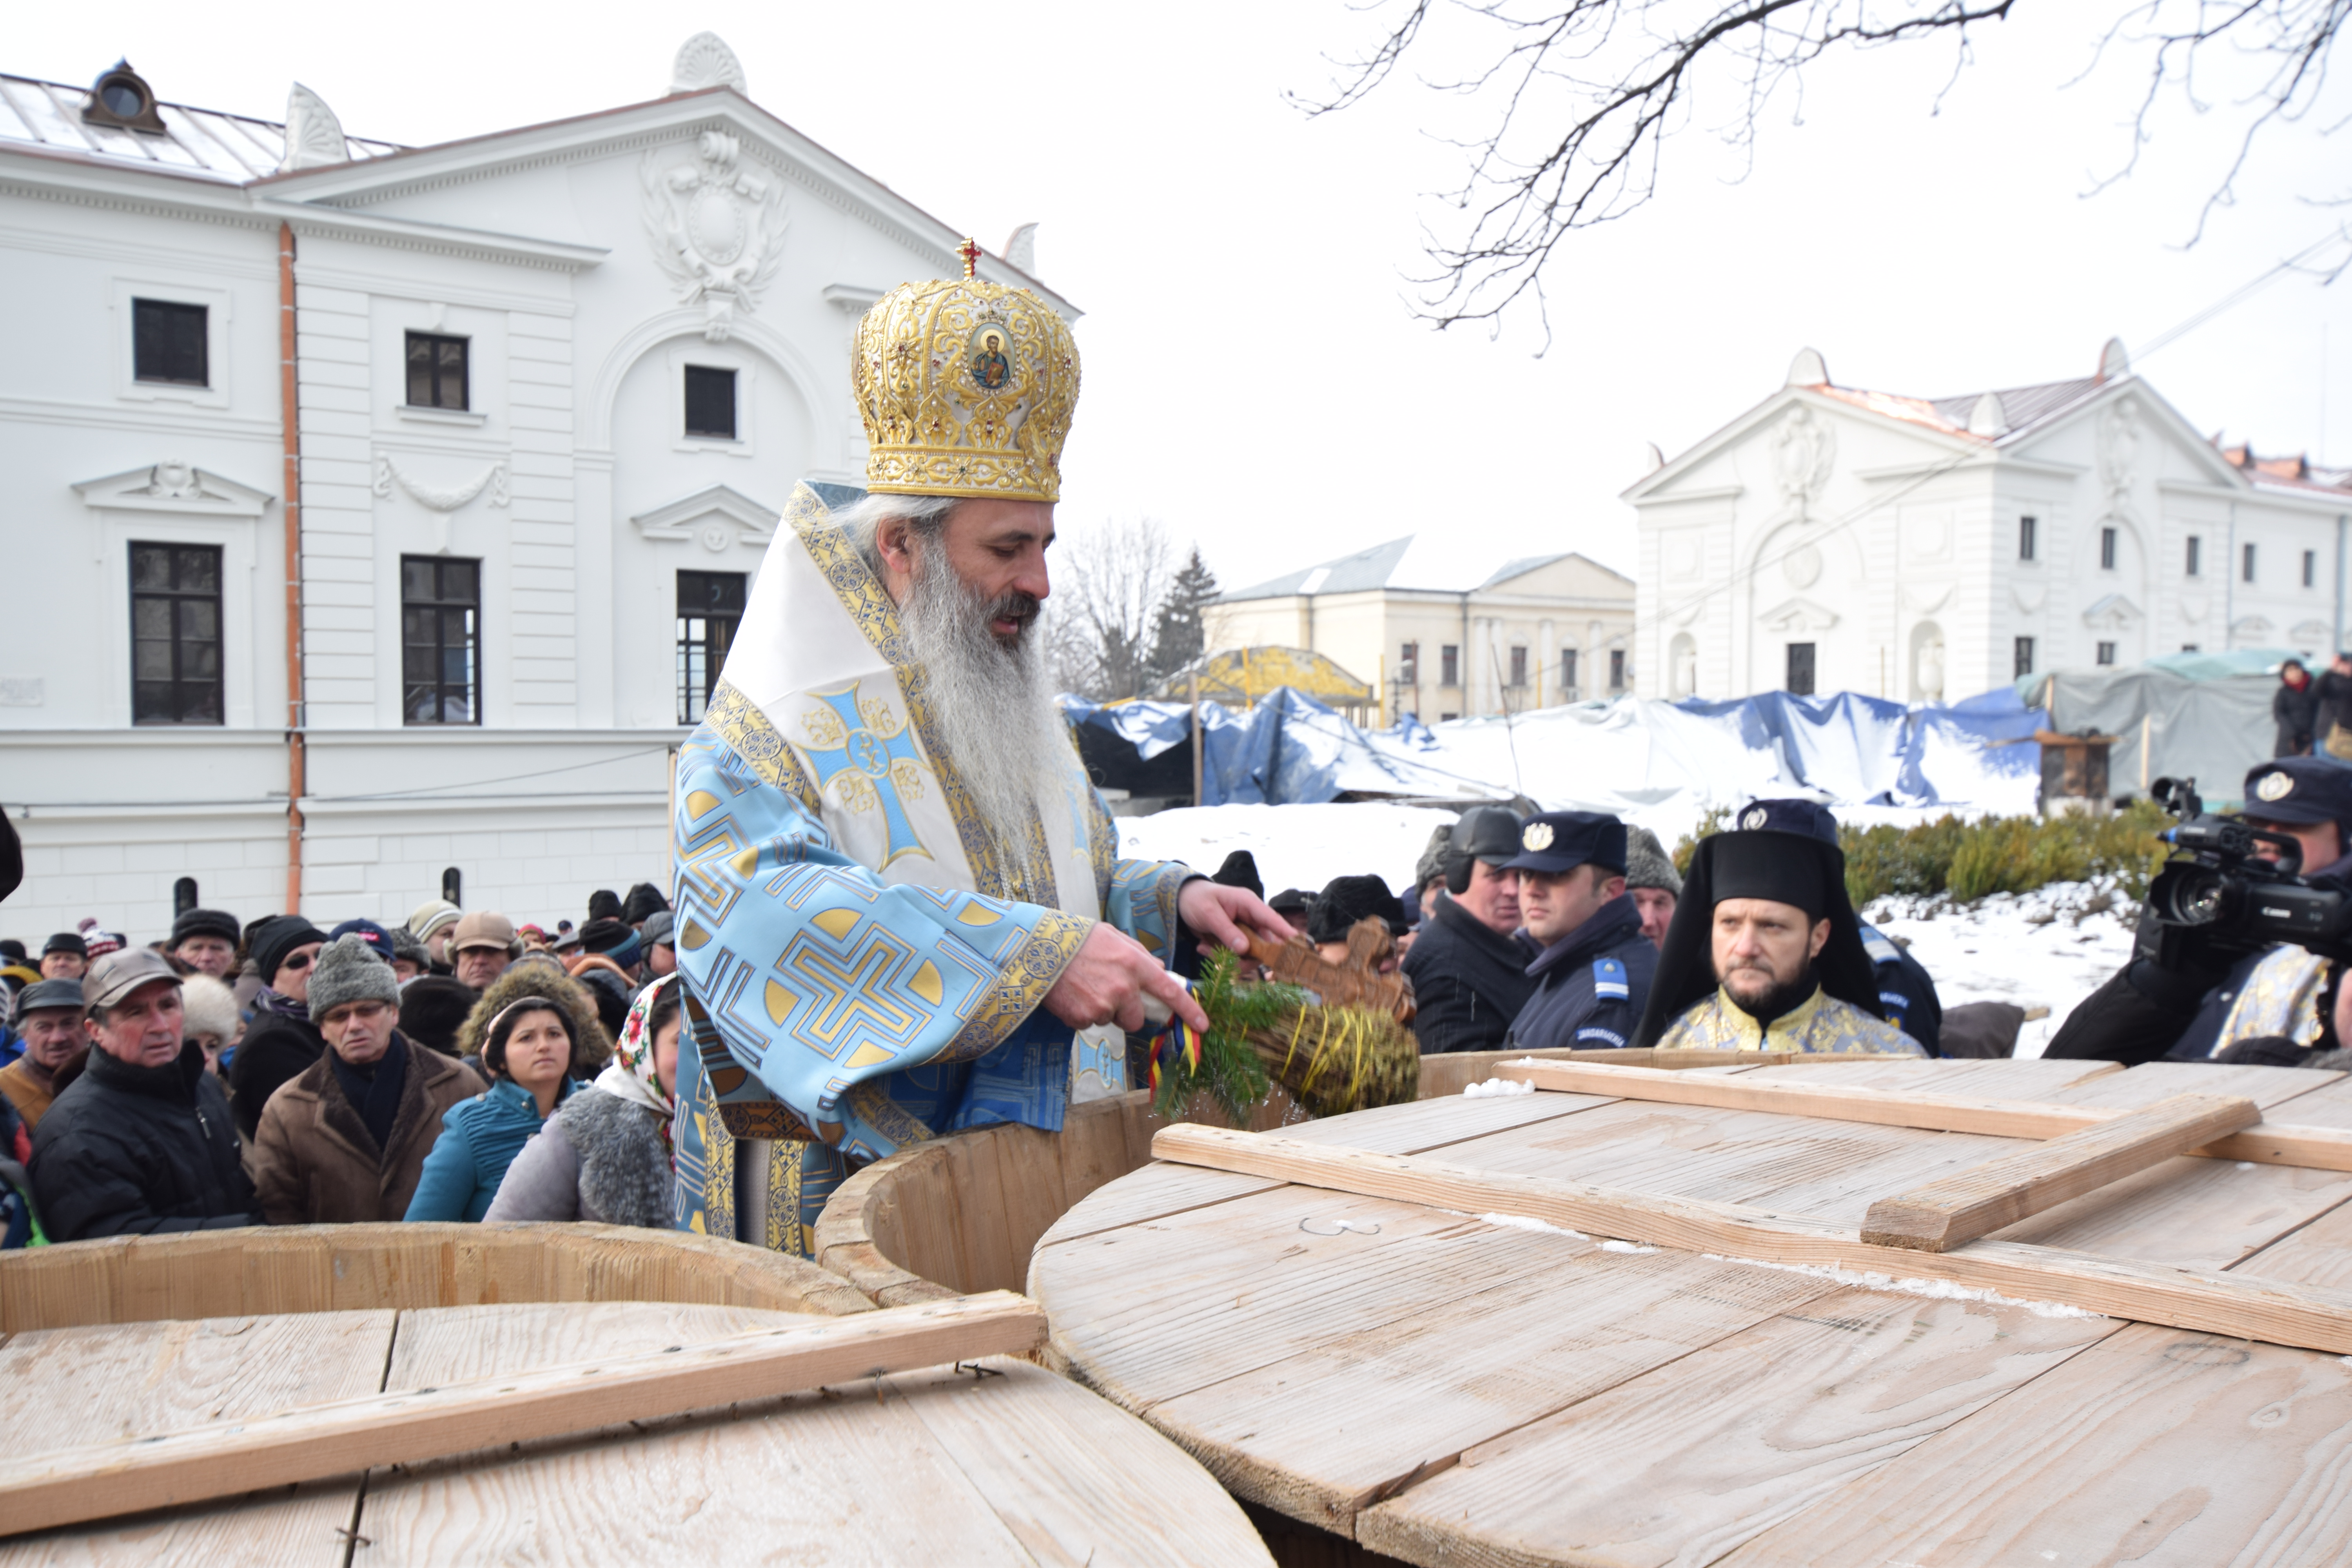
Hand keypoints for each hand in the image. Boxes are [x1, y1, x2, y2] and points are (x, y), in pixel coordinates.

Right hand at [1043, 922, 1208, 1035]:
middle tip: (1105, 992)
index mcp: (1135, 964)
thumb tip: (1160, 969)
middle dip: (1125, 1012)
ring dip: (1100, 1009)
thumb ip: (1140, 955)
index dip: (1189, 1010)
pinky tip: (1070, 994)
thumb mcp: (1115, 938)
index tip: (1203, 1025)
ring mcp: (1103, 1005)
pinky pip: (1088, 1023)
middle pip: (1137, 1018)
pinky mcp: (1082, 1017)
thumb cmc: (1078, 939)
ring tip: (1083, 986)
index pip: (1170, 991)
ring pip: (1109, 1020)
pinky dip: (1080, 1013)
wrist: (1038, 947)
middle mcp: (1123, 987)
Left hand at [1178, 879, 1292, 957]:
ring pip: (1249, 954)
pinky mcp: (1235, 941)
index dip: (1284, 931)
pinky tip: (1202, 947)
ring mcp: (1244, 931)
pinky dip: (1219, 956)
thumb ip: (1226, 930)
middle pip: (1263, 944)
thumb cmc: (1196, 900)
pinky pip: (1235, 956)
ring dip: (1227, 957)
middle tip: (1227, 961)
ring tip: (1204, 948)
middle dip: (1246, 956)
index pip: (1271, 918)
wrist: (1181, 901)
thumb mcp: (1208, 913)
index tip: (1297, 944)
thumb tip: (1244, 949)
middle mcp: (1251, 918)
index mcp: (1248, 903)